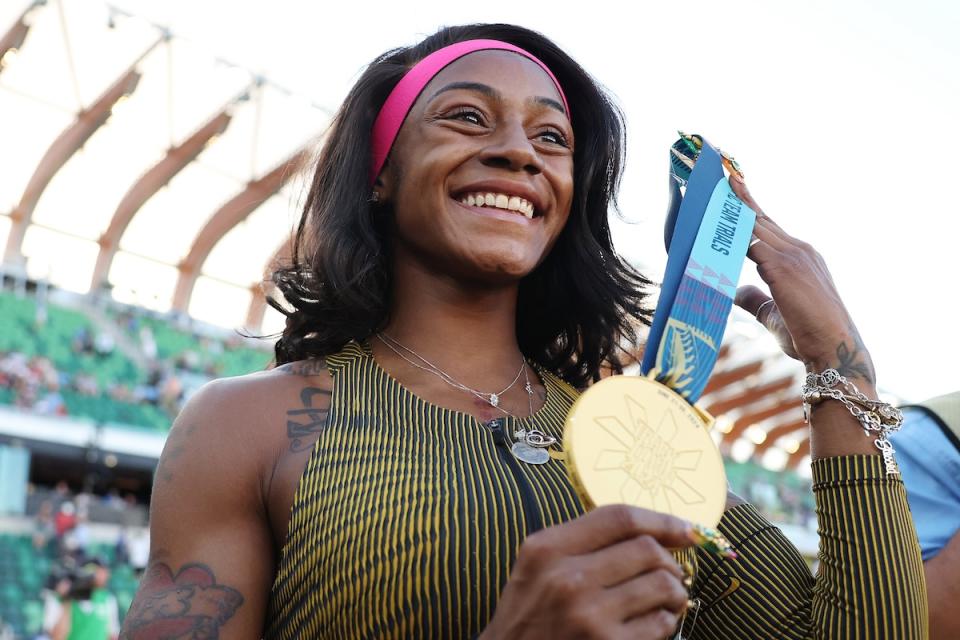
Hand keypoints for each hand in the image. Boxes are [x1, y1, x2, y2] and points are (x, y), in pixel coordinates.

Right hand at [482, 505, 693, 639]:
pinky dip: (665, 622)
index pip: (618, 518)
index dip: (661, 519)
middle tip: (671, 574)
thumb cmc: (528, 616)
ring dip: (674, 592)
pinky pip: (659, 624)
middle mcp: (567, 578)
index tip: (685, 528)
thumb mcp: (536, 567)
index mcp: (548, 549)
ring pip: (661, 584)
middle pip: (646, 549)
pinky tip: (652, 625)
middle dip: (670, 561)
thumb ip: (578, 543)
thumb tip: (647, 530)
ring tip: (668, 600)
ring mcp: (588, 615)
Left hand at [730, 178, 875, 383]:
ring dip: (732, 206)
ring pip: (754, 224)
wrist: (833, 349)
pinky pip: (750, 241)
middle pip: (760, 217)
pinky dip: (731, 229)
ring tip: (712, 186)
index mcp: (800, 258)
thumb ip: (755, 298)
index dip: (748, 206)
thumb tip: (734, 290)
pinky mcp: (783, 266)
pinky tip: (714, 220)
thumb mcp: (774, 314)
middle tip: (717, 173)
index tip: (733, 186)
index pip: (767, 225)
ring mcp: (793, 255)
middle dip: (738, 195)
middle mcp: (799, 250)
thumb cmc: (808, 337)